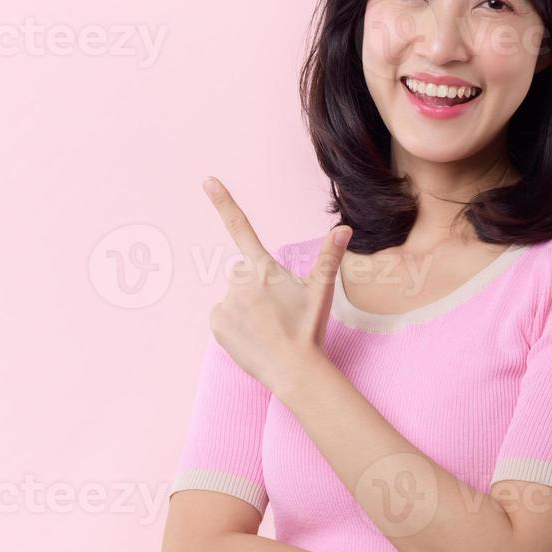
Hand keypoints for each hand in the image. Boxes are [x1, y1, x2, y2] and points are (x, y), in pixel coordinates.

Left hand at [201, 176, 352, 394]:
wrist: (294, 371)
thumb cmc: (309, 329)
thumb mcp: (321, 292)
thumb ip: (329, 257)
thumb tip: (345, 228)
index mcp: (265, 268)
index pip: (241, 227)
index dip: (223, 202)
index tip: (206, 180)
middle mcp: (241, 280)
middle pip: (243, 273)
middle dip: (255, 286)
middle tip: (276, 311)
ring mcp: (226, 302)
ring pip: (233, 296)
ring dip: (246, 307)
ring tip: (266, 327)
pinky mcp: (216, 322)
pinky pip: (222, 315)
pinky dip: (234, 323)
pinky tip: (252, 336)